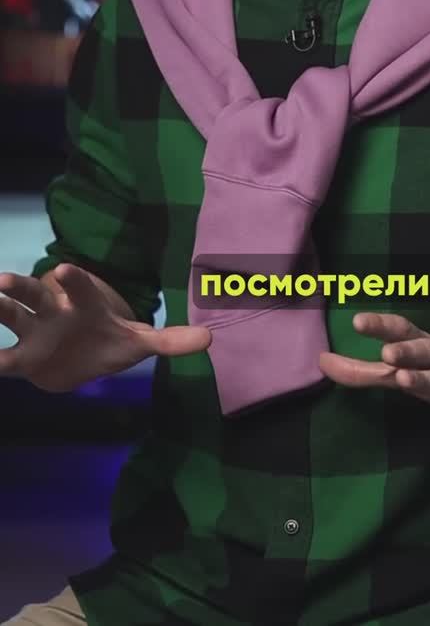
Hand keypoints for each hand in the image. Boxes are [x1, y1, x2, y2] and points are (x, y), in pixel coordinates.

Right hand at [0, 265, 210, 391]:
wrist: (87, 357)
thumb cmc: (111, 341)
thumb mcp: (139, 342)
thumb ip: (170, 339)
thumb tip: (210, 337)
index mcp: (85, 306)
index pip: (80, 290)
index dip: (74, 280)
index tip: (64, 268)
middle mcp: (56, 312)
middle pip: (36, 294)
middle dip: (21, 286)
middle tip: (3, 279)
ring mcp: (37, 333)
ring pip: (14, 315)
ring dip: (0, 308)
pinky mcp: (24, 357)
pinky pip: (5, 358)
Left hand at [318, 312, 429, 453]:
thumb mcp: (408, 366)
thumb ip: (365, 370)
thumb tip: (322, 362)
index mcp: (425, 347)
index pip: (402, 331)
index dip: (381, 325)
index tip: (357, 322)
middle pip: (425, 351)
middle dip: (407, 351)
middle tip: (386, 354)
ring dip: (426, 381)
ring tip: (406, 381)